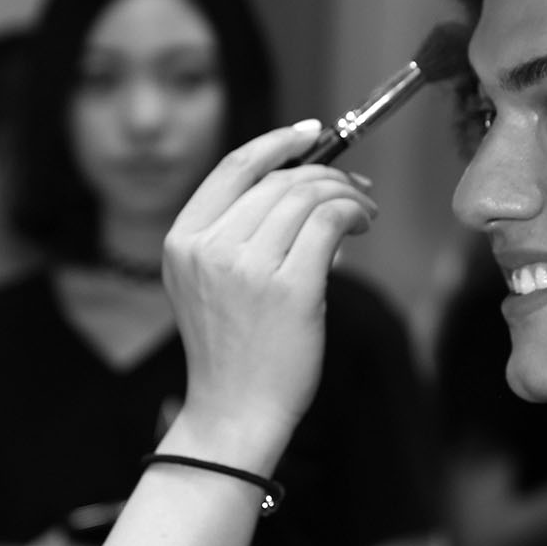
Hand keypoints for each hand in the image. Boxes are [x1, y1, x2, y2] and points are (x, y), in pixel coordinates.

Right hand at [163, 121, 376, 448]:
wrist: (233, 412)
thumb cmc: (233, 351)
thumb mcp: (210, 282)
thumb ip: (238, 232)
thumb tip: (303, 185)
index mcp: (182, 240)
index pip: (234, 167)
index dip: (278, 142)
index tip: (311, 133)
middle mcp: (210, 248)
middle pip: (280, 180)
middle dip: (326, 174)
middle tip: (355, 189)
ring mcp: (248, 268)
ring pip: (309, 196)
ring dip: (346, 195)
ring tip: (364, 212)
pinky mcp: (290, 289)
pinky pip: (330, 222)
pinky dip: (354, 213)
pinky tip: (363, 224)